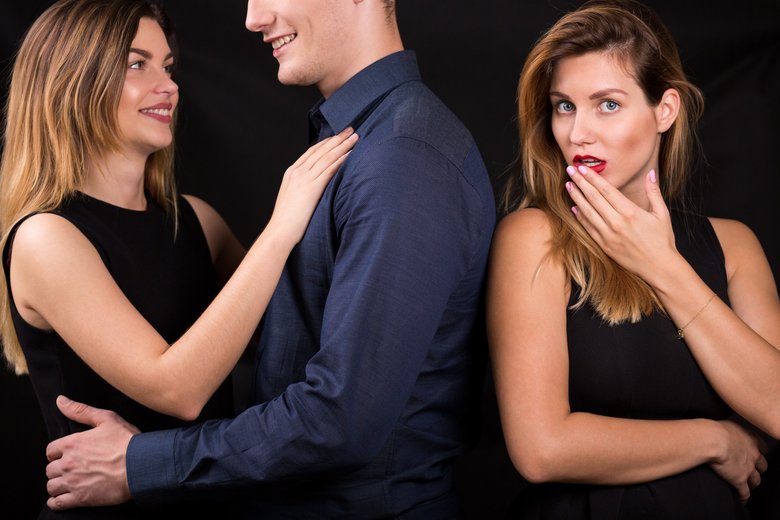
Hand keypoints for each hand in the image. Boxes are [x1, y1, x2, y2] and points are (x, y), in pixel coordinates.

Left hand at [45, 395, 138, 509]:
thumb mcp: (107, 419)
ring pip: (52, 486)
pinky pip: (57, 504)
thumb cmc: (127, 441)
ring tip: (69, 483)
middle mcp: (68, 463)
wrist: (141, 466)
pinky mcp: (80, 498)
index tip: (66, 454)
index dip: (58, 452)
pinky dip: (57, 502)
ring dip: (58, 485)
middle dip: (58, 469)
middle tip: (72, 469)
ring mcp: (73, 482)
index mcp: (72, 444)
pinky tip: (65, 498)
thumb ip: (80, 410)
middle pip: (50, 469)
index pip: (50, 450)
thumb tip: (60, 400)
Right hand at [267, 127, 358, 246]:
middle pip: (321, 150)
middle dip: (337, 138)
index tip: (338, 136)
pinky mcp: (312, 187)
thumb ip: (303, 187)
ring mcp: (304, 178)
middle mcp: (297, 171)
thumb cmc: (288, 221)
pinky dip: (341, 160)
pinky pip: (329, 169)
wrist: (280, 231)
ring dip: (342, 145)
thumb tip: (316, 186)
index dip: (327, 142)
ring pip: (327, 156)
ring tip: (355, 137)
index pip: (312, 151)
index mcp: (292, 172)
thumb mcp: (294, 198)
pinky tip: (350, 154)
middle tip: (351, 129)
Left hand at [565, 165, 678, 282]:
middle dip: (580, 182)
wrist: (659, 267)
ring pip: (587, 212)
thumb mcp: (662, 214)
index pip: (606, 190)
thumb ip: (654, 192)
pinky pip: (588, 228)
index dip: (592, 178)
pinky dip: (580, 217)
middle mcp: (616, 223)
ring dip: (576, 197)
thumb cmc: (662, 240)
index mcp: (630, 212)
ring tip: (568, 185)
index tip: (582, 168)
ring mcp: (608, 235)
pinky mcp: (604, 246)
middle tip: (570, 170)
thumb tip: (650, 173)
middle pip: (593, 198)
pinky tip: (574, 208)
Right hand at [710, 420, 767, 502]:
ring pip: (756, 480)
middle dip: (759, 469)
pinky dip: (744, 497)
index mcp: (750, 439)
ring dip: (753, 483)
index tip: (756, 453)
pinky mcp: (739, 480)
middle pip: (762, 465)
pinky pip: (745, 492)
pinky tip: (741, 499)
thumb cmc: (715, 429)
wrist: (712, 440)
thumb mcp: (726, 424)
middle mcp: (753, 454)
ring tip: (748, 485)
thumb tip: (724, 430)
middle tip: (753, 470)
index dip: (759, 452)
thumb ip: (731, 430)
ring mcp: (748, 468)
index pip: (762, 447)